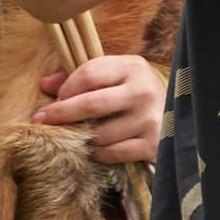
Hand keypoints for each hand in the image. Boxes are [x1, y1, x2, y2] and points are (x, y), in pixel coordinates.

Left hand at [31, 51, 166, 164]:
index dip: (66, 88)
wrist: (178, 118)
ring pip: (99, 133)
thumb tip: (44, 85)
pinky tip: (101, 147)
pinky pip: (111, 153)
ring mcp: (149, 119)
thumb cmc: (136, 95)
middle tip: (40, 120)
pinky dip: (99, 152)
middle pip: (90, 104)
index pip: (88, 74)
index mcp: (132, 67)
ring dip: (85, 137)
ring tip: (85, 134)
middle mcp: (142, 91)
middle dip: (60, 114)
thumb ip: (80, 77)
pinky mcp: (152, 144)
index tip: (54, 98)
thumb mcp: (115, 78)